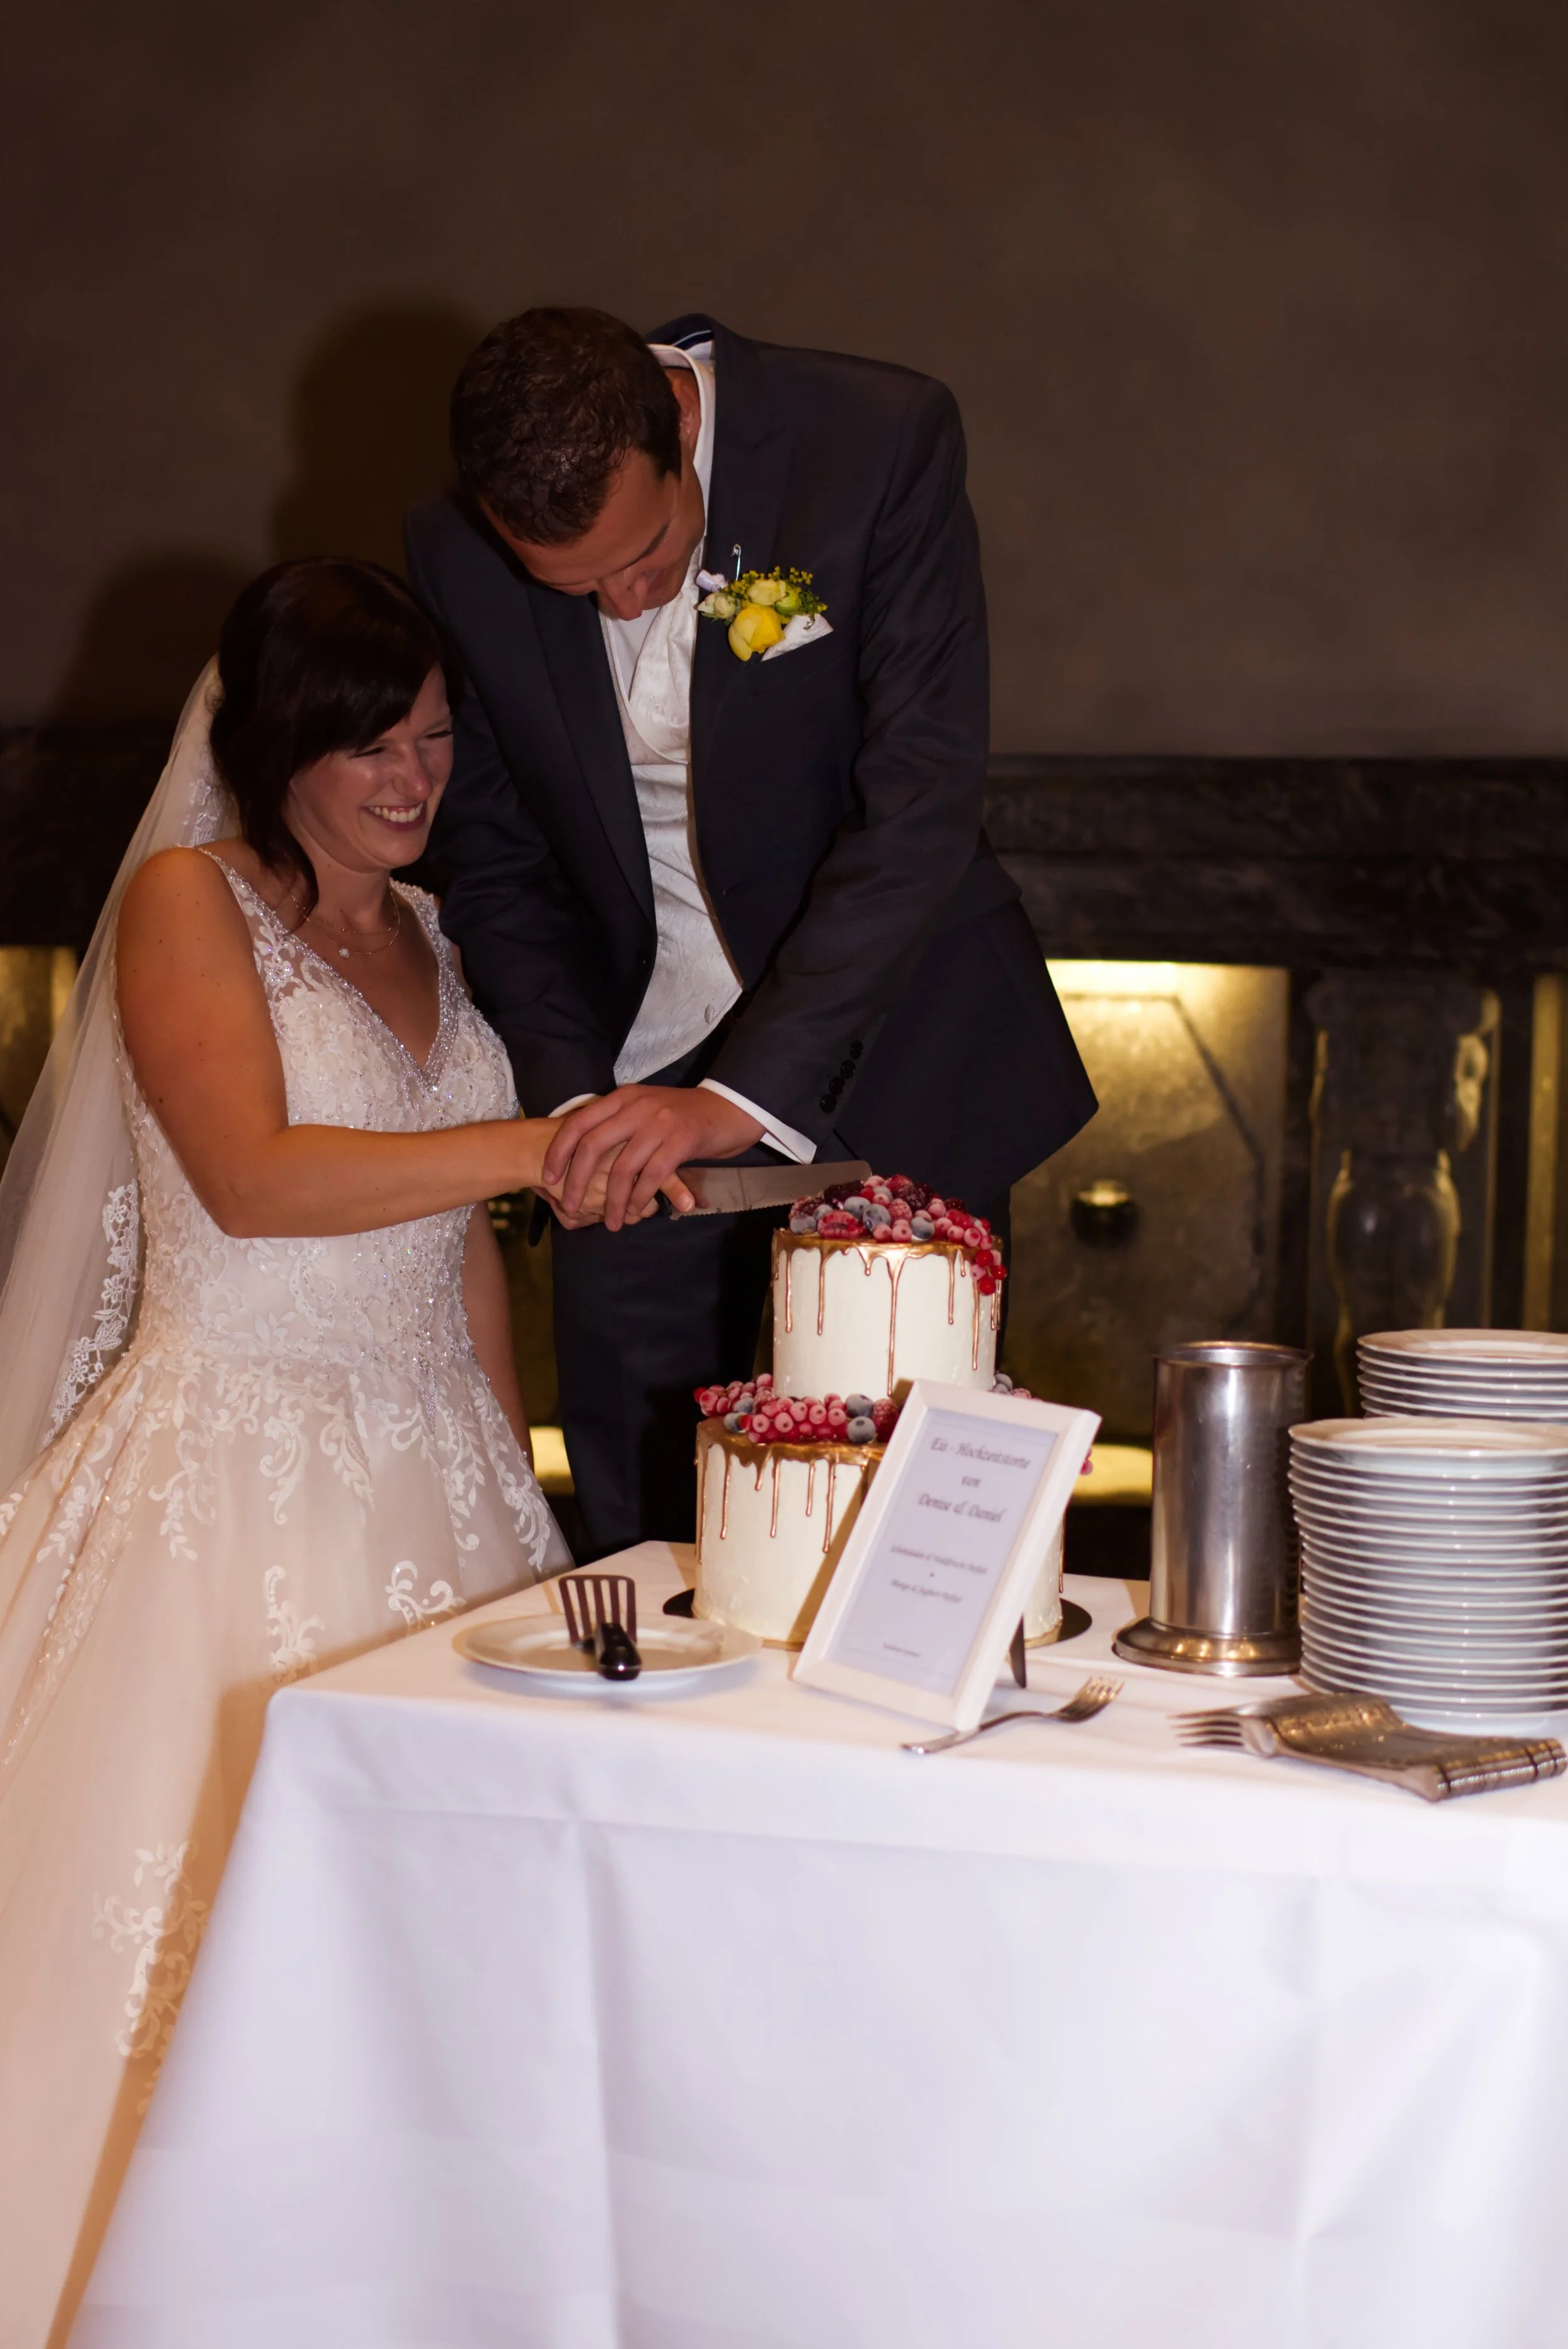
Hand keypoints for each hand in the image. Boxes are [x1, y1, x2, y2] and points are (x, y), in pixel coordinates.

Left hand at [542, 1086, 760, 1230]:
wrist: (729, 1108)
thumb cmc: (683, 1115)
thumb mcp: (645, 1108)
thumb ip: (618, 1122)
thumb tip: (584, 1152)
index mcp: (623, 1098)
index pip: (578, 1123)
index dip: (558, 1152)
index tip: (548, 1177)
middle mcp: (636, 1107)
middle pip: (592, 1147)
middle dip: (575, 1181)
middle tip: (570, 1206)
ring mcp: (659, 1123)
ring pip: (622, 1168)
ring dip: (611, 1201)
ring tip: (609, 1221)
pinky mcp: (681, 1141)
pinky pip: (652, 1176)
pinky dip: (639, 1198)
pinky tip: (634, 1210)